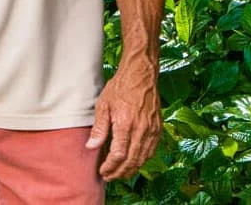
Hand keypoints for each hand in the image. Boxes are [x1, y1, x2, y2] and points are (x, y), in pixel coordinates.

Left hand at [85, 64, 161, 180]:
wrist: (140, 74)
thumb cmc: (121, 87)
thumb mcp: (103, 105)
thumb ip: (99, 128)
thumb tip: (91, 146)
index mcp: (126, 125)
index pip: (118, 156)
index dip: (110, 167)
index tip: (103, 171)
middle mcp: (141, 130)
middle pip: (131, 161)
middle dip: (120, 172)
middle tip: (110, 176)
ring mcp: (152, 130)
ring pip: (143, 159)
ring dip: (131, 169)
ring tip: (120, 172)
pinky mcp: (158, 128)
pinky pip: (151, 151)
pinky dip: (142, 159)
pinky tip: (134, 160)